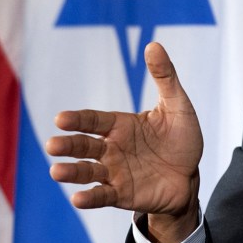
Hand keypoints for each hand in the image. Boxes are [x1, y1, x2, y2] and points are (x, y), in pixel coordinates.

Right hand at [45, 41, 201, 242]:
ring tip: (56, 171)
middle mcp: (112, 148)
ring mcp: (114, 172)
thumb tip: (153, 44)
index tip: (60, 119)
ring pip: (87, 171)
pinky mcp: (122, 194)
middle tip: (51, 145)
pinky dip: (90, 198)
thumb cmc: (182, 138)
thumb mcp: (177, 105)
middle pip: (84, 145)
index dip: (77, 119)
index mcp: (120, 125)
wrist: (191, 175)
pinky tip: (77, 198)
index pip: (93, 120)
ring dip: (71, 172)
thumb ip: (164, 77)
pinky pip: (102, 195)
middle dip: (67, 145)